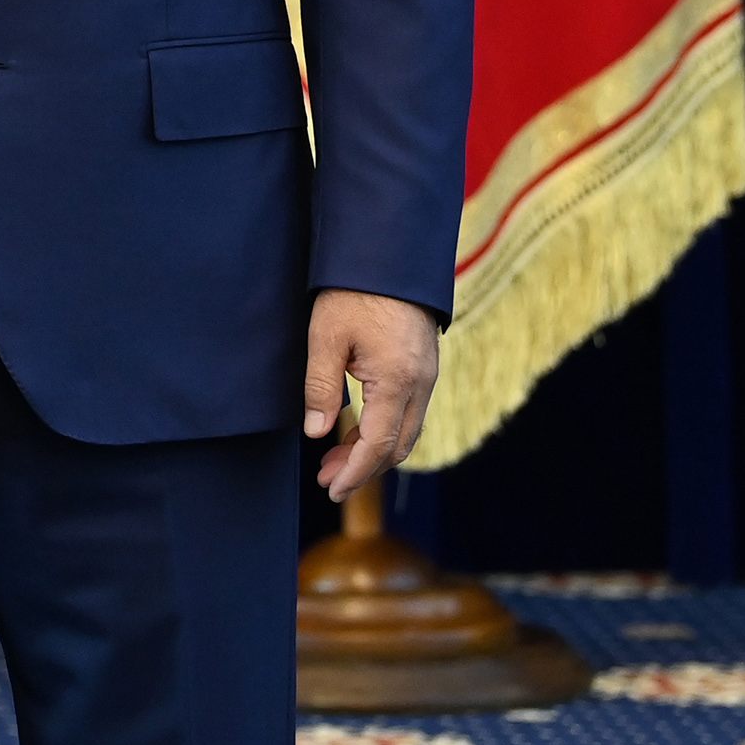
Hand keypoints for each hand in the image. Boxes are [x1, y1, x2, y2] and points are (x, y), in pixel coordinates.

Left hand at [305, 287, 440, 500]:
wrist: (389, 254)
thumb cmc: (353, 292)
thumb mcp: (325, 337)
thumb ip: (322, 388)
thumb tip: (317, 433)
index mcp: (397, 381)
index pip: (379, 445)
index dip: (355, 472)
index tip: (332, 490)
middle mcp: (421, 385)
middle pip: (397, 446)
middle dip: (363, 469)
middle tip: (327, 479)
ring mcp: (427, 376)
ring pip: (405, 432)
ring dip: (373, 451)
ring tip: (334, 460)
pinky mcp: (424, 367)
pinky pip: (408, 412)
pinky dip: (384, 429)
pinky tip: (355, 429)